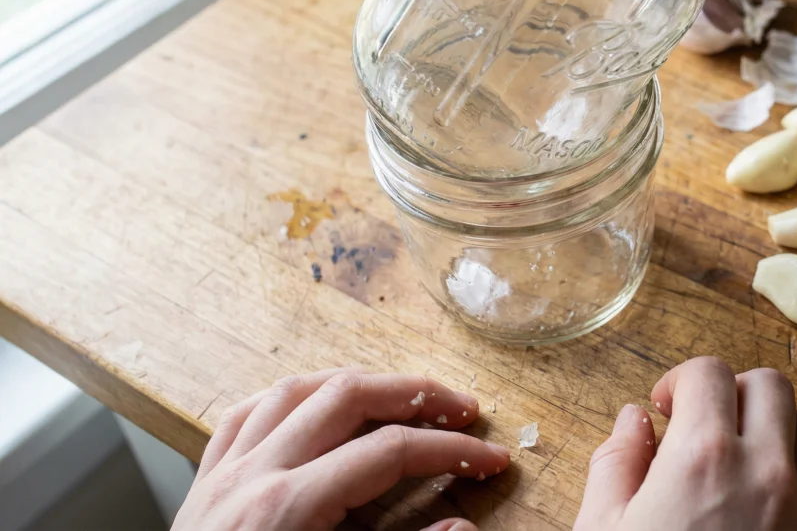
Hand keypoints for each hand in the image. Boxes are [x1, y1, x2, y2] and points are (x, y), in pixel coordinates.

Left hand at [174, 369, 509, 530]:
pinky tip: (314, 405)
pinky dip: (287, 400)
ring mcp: (223, 476)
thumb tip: (460, 528)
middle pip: (347, 399)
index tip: (490, 461)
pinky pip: (244, 416)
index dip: (450, 450)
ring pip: (294, 392)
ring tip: (398, 396)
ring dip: (356, 384)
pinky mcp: (203, 486)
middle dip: (415, 395)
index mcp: (289, 508)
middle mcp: (254, 477)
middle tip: (462, 410)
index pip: (390, 452)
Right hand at [574, 357, 796, 530]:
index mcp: (704, 456)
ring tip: (745, 460)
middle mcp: (767, 470)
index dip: (680, 381)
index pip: (707, 372)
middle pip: (770, 385)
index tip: (665, 410)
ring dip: (779, 428)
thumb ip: (615, 467)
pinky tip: (782, 496)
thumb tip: (632, 422)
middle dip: (733, 393)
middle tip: (704, 426)